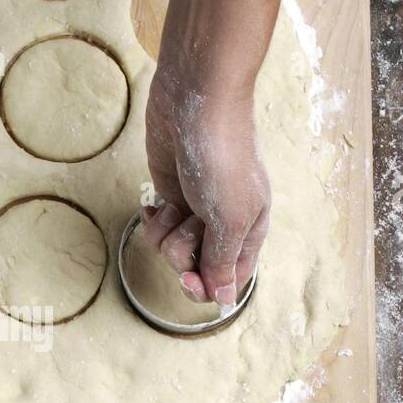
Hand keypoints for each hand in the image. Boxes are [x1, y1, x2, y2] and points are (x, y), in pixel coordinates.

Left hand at [141, 65, 270, 306]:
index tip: (188, 278)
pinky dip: (153, 220)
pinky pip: (157, 228)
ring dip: (166, 235)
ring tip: (174, 207)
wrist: (196, 103)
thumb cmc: (221, 158)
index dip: (207, 287)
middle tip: (189, 226)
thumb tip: (226, 300)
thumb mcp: (229, 217)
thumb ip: (223, 261)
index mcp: (250, 232)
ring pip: (172, 251)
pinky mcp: (171, 195)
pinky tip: (153, 203)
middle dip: (183, 255)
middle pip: (196, 269)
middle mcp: (223, 226)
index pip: (230, 281)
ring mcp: (195, 211)